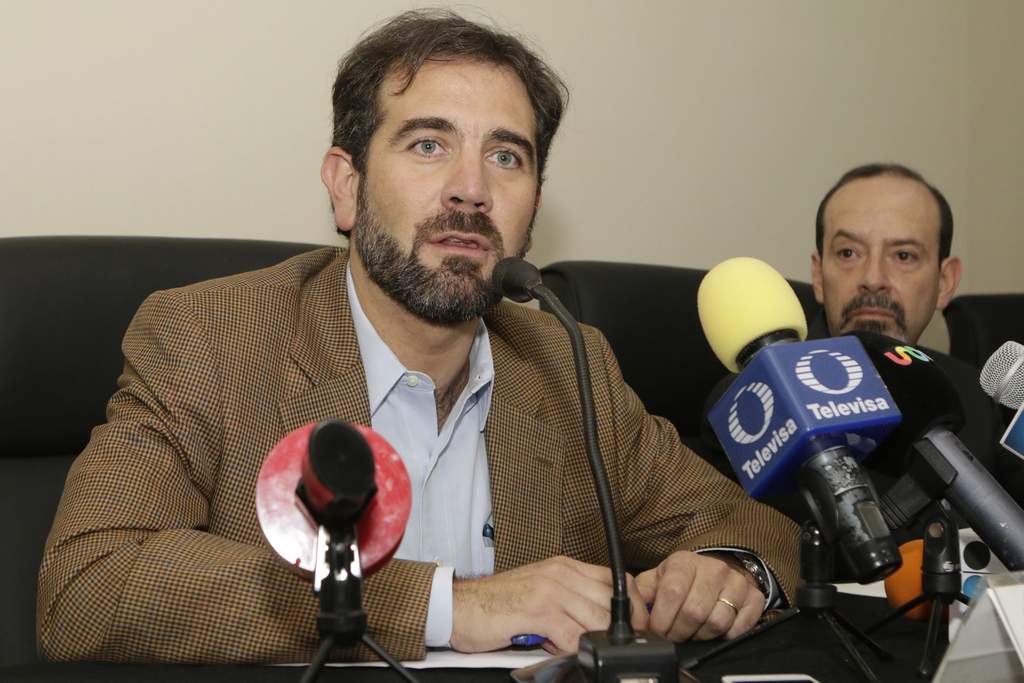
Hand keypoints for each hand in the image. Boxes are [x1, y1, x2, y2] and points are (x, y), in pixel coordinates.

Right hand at [450, 555, 647, 654]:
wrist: (458, 606)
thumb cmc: (496, 604)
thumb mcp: (540, 591)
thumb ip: (570, 600)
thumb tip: (599, 621)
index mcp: (564, 567)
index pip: (615, 579)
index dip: (633, 605)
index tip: (639, 625)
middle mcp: (560, 574)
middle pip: (612, 601)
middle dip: (622, 629)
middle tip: (618, 647)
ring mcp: (550, 591)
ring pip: (597, 620)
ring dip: (597, 641)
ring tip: (584, 650)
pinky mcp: (537, 612)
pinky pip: (573, 636)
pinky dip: (576, 650)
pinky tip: (564, 652)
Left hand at [635, 551, 763, 641]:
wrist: (717, 572)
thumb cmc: (683, 578)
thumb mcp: (659, 577)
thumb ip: (642, 590)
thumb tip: (630, 605)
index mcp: (685, 562)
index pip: (673, 592)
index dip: (663, 618)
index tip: (657, 629)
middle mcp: (713, 568)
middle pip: (694, 612)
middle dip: (679, 631)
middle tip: (673, 634)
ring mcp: (736, 582)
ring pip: (717, 622)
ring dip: (700, 635)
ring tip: (692, 631)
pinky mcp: (754, 598)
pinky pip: (739, 626)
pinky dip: (725, 635)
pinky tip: (712, 629)